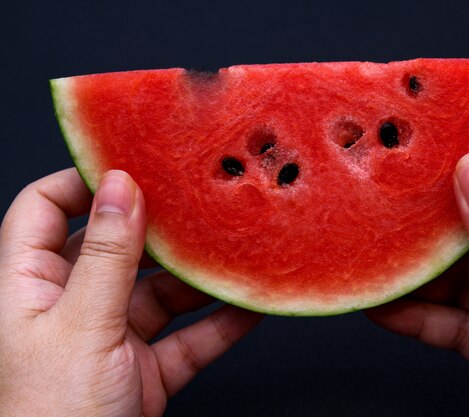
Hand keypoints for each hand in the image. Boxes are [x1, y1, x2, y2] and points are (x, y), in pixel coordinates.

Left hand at [0, 169, 261, 416]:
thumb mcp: (82, 328)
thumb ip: (107, 258)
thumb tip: (122, 187)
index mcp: (28, 286)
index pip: (45, 209)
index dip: (83, 179)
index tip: (133, 159)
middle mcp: (70, 305)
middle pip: (116, 246)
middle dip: (160, 228)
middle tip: (201, 199)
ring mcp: (110, 337)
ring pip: (160, 293)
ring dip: (200, 278)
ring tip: (237, 249)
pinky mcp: (145, 370)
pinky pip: (188, 337)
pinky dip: (220, 324)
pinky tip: (251, 304)